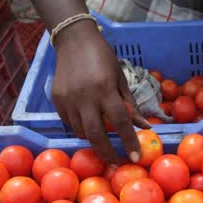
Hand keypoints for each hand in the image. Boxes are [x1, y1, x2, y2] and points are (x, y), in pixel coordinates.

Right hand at [51, 21, 150, 162]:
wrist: (73, 39)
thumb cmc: (103, 57)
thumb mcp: (121, 78)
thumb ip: (131, 104)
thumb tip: (145, 127)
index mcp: (105, 89)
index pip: (120, 121)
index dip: (129, 141)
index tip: (135, 157)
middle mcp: (85, 96)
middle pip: (96, 134)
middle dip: (107, 153)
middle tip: (116, 163)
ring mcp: (68, 99)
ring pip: (81, 131)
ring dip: (94, 140)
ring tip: (103, 141)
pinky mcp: (56, 100)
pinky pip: (69, 123)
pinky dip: (80, 128)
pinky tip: (88, 123)